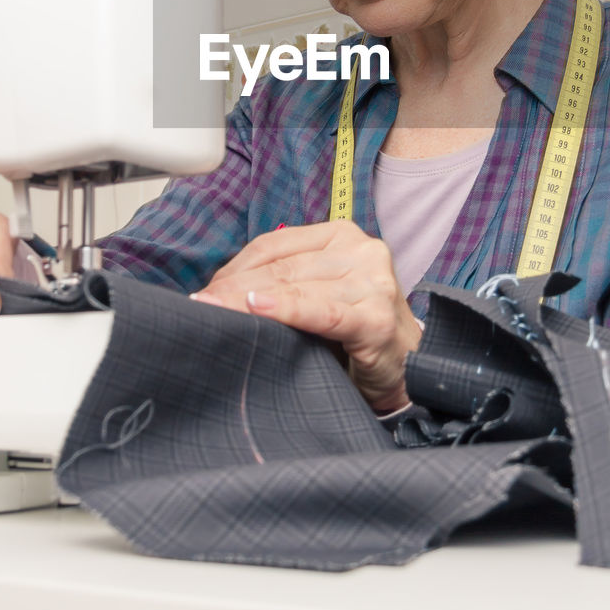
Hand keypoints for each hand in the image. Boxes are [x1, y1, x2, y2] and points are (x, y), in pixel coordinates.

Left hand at [191, 221, 421, 412]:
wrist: (410, 372)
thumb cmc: (355, 333)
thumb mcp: (319, 293)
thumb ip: (284, 281)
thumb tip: (219, 289)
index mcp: (342, 236)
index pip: (274, 245)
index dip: (234, 268)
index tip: (205, 292)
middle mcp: (362, 250)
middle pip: (280, 266)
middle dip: (233, 288)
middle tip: (200, 307)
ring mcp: (373, 282)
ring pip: (294, 286)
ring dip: (246, 302)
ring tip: (212, 315)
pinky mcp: (376, 318)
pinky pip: (321, 312)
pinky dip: (287, 309)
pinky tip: (257, 308)